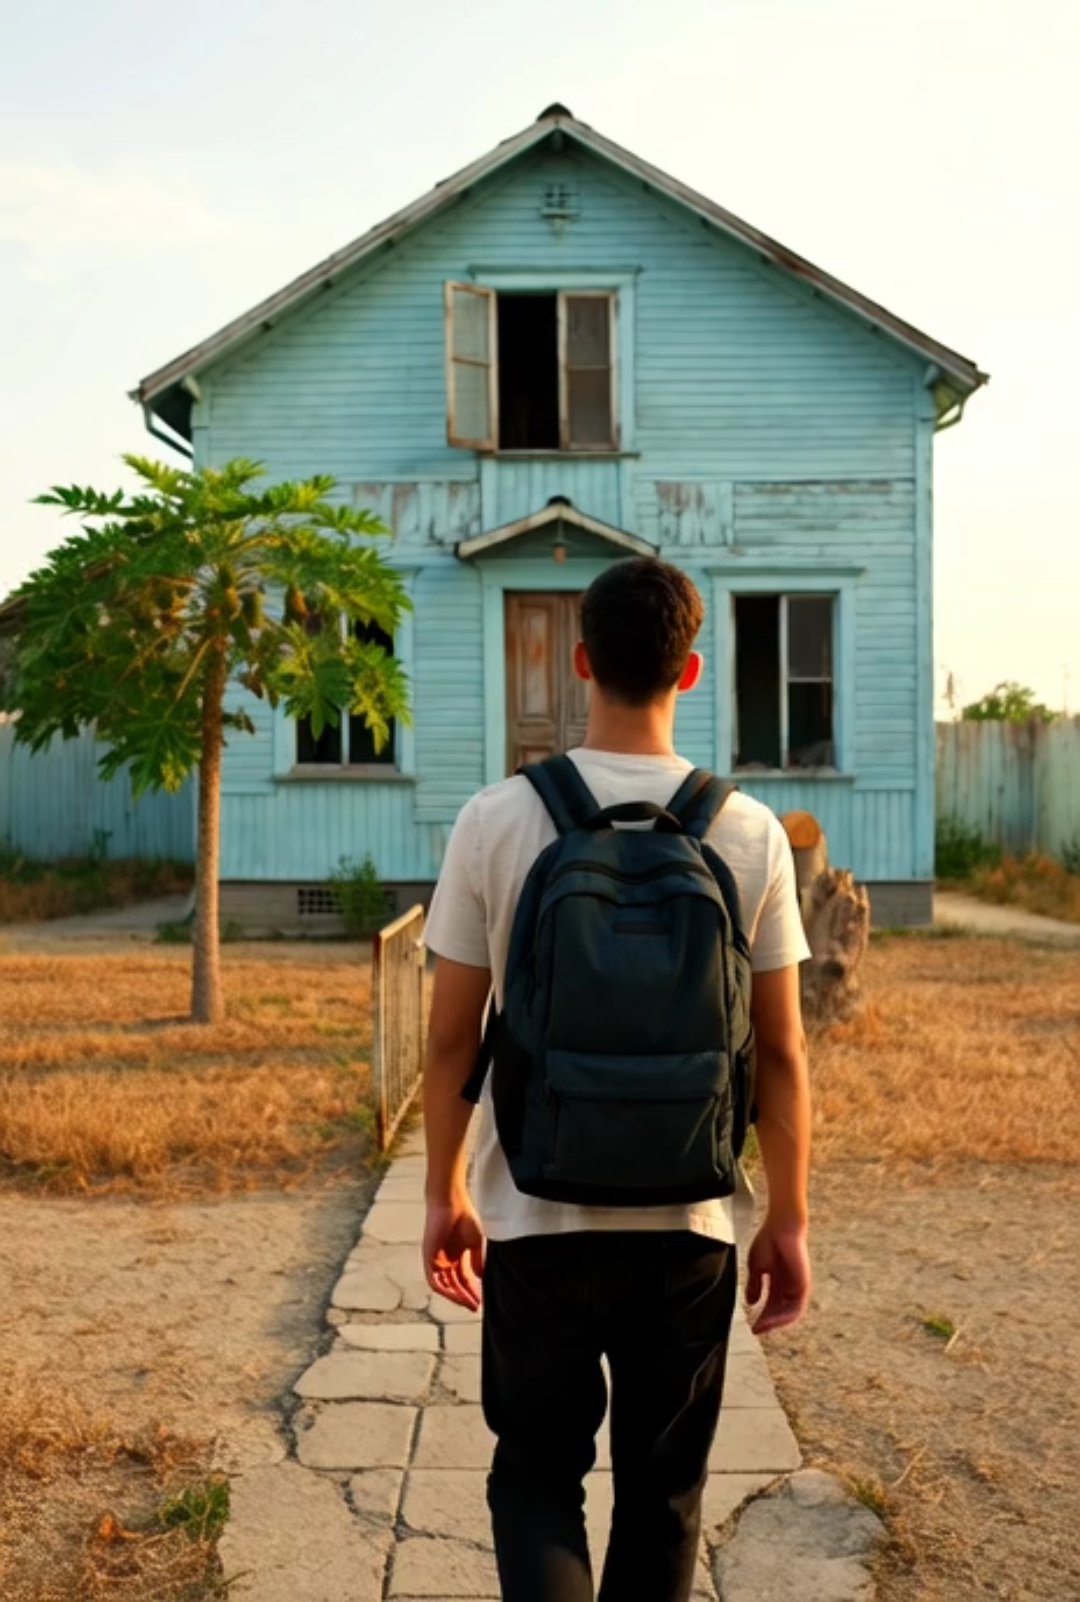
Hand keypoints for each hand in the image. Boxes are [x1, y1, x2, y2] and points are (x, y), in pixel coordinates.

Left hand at [422, 1195, 484, 1312]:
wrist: (451, 1203)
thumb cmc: (464, 1217)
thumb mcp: (476, 1243)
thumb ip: (478, 1261)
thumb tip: (481, 1279)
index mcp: (457, 1255)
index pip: (465, 1278)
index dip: (474, 1290)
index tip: (483, 1301)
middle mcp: (446, 1260)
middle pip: (456, 1285)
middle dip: (467, 1297)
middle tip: (477, 1307)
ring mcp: (436, 1261)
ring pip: (446, 1286)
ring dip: (457, 1297)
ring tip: (471, 1304)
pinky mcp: (428, 1259)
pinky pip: (435, 1282)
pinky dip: (446, 1291)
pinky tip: (457, 1296)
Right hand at [745, 1223, 810, 1334]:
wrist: (781, 1227)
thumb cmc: (768, 1241)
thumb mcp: (756, 1266)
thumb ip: (754, 1285)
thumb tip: (750, 1303)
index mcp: (777, 1282)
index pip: (770, 1305)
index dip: (760, 1316)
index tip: (750, 1325)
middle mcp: (788, 1287)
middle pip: (778, 1312)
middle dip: (766, 1322)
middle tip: (755, 1330)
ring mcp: (796, 1287)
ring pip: (787, 1313)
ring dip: (774, 1322)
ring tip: (761, 1327)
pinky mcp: (803, 1286)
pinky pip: (795, 1308)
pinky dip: (784, 1317)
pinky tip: (772, 1320)